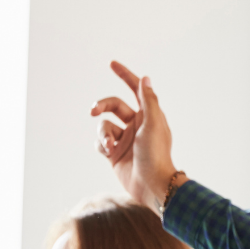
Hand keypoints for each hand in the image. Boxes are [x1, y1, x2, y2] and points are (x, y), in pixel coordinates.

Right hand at [91, 61, 181, 211]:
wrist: (151, 185)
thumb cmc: (156, 154)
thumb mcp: (153, 124)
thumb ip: (148, 100)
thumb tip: (145, 78)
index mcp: (148, 116)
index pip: (136, 90)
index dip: (125, 76)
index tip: (112, 64)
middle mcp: (136, 125)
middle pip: (112, 105)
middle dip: (101, 106)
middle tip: (93, 111)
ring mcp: (124, 139)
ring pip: (103, 125)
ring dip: (103, 134)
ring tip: (110, 146)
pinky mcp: (114, 153)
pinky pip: (100, 142)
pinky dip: (101, 145)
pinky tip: (109, 153)